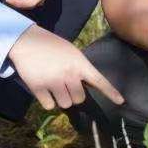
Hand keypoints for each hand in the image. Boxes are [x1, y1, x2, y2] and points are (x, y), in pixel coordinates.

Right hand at [7, 25, 123, 110]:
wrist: (26, 41)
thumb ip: (80, 68)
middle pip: (79, 99)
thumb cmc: (51, 46)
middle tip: (66, 86)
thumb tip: (88, 86)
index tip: (121, 102)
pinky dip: (48, 101)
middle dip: (74, 95)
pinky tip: (44, 89)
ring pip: (65, 104)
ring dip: (61, 99)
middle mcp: (68, 74)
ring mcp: (53, 81)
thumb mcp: (71, 52)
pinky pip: (49, 106)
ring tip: (54, 86)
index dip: (111, 92)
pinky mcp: (38, 88)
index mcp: (79, 63)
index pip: (99, 80)